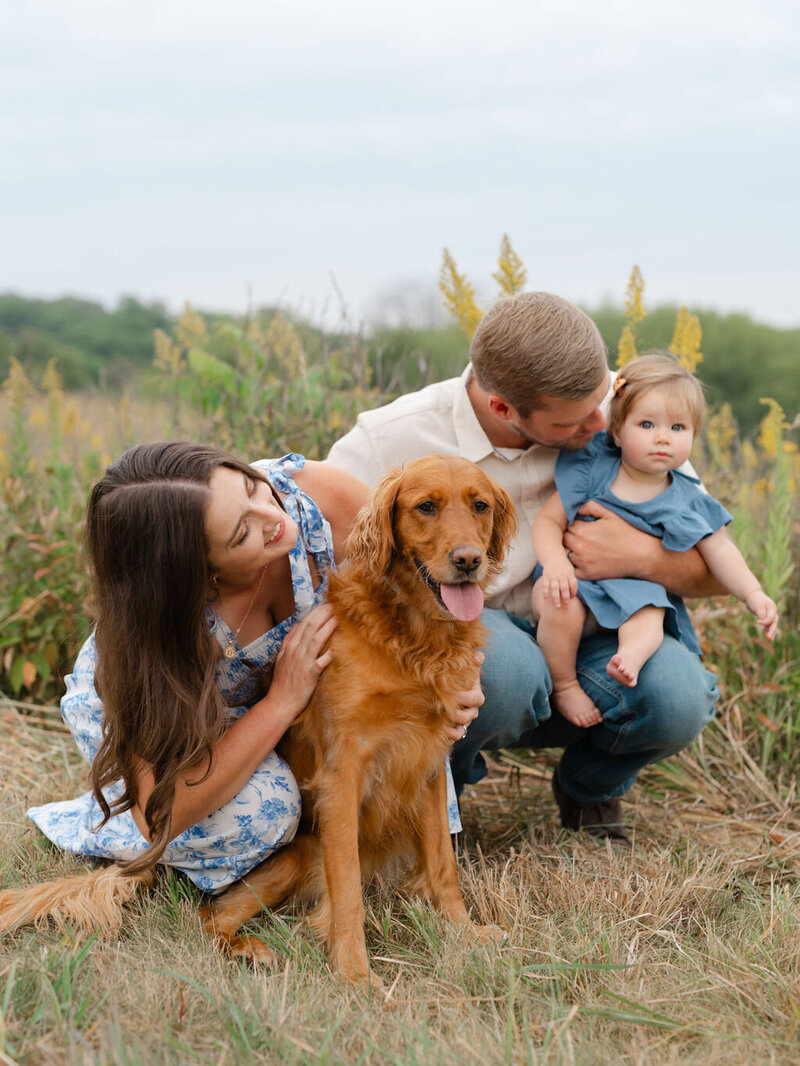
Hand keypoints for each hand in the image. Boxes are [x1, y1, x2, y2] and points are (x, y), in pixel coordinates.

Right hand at [268, 603, 337, 726]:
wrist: (280, 702)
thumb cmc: (282, 682)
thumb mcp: (281, 658)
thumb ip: (288, 640)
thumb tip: (296, 625)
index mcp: (290, 646)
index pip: (304, 623)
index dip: (316, 612)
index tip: (327, 604)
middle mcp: (296, 651)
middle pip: (311, 626)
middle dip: (324, 613)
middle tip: (336, 605)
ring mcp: (303, 662)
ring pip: (317, 639)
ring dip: (329, 626)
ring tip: (339, 617)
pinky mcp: (310, 674)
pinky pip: (322, 661)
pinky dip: (330, 653)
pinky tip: (339, 646)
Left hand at [445, 652, 483, 743]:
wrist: (450, 689)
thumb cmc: (458, 675)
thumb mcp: (465, 666)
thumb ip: (472, 659)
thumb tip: (478, 655)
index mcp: (476, 695)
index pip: (475, 699)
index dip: (464, 698)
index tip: (450, 694)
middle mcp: (472, 710)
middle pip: (469, 716)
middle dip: (456, 713)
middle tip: (441, 708)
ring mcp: (465, 721)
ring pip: (462, 728)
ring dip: (451, 727)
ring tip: (438, 722)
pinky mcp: (457, 729)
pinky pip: (457, 736)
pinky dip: (449, 736)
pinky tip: (440, 731)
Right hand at [538, 558, 577, 607]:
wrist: (553, 556)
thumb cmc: (563, 565)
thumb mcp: (570, 570)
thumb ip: (572, 580)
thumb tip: (574, 593)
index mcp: (569, 574)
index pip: (573, 584)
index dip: (573, 592)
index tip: (572, 598)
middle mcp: (561, 576)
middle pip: (564, 588)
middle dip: (565, 598)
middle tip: (566, 607)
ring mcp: (553, 576)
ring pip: (555, 588)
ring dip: (556, 598)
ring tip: (557, 606)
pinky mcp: (546, 576)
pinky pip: (545, 585)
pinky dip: (545, 592)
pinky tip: (546, 599)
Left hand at [564, 501, 658, 580]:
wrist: (641, 555)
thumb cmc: (627, 533)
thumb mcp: (610, 514)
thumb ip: (590, 507)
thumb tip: (577, 508)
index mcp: (583, 530)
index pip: (567, 525)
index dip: (572, 525)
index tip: (579, 526)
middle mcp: (579, 546)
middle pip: (563, 539)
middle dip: (569, 536)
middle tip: (579, 536)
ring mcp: (582, 562)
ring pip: (565, 554)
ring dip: (570, 550)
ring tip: (582, 548)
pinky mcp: (587, 574)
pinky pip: (572, 570)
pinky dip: (574, 566)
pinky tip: (584, 561)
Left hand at [746, 590, 778, 640]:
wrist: (752, 596)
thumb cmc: (755, 600)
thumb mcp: (758, 606)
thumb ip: (761, 614)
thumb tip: (763, 622)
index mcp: (772, 608)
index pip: (770, 618)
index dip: (765, 621)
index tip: (758, 622)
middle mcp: (773, 612)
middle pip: (774, 623)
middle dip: (772, 630)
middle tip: (769, 638)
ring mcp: (770, 615)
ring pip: (772, 625)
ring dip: (771, 632)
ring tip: (769, 639)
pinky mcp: (766, 617)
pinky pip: (768, 625)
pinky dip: (767, 630)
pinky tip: (766, 635)